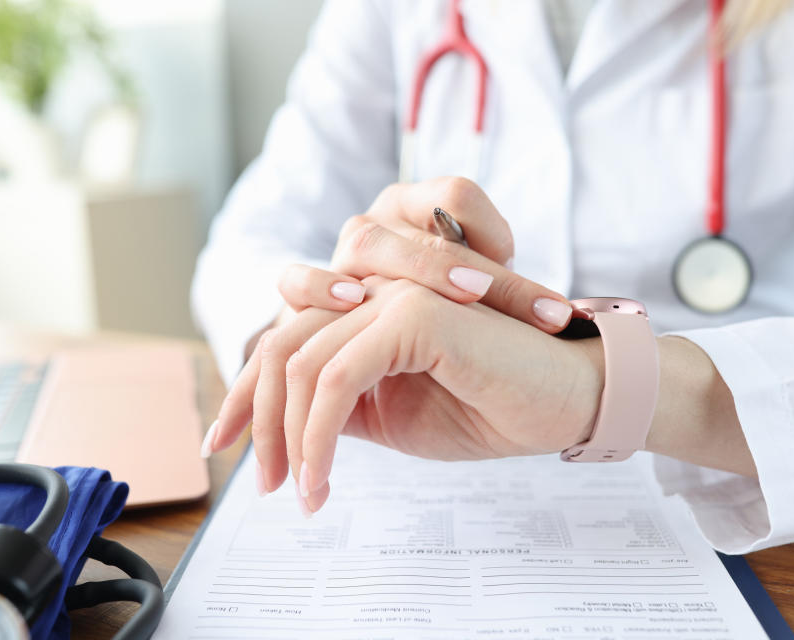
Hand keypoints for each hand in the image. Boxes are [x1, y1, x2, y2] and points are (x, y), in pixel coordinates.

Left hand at [209, 277, 604, 515]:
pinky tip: (323, 480)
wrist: (568, 401)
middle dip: (255, 418)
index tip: (225, 445)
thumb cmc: (491, 403)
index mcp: (367, 307)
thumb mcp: (395, 411)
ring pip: (298, 360)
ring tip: (303, 491)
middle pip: (279, 344)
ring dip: (289, 437)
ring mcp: (395, 293)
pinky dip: (318, 434)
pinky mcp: (417, 313)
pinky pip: (336, 376)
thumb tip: (285, 422)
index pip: (285, 338)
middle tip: (266, 482)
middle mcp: (374, 288)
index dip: (246, 393)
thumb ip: (343, 401)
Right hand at [276, 177, 590, 331]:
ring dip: (378, 274)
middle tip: (483, 296)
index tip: (513, 273)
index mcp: (424, 210)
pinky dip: (317, 289)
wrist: (394, 354)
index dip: (485, 230)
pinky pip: (297, 283)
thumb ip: (505, 299)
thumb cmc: (450, 327)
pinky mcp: (305, 297)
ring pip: (359, 244)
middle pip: (406, 229)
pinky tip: (351, 304)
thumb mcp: (484, 306)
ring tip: (390, 297)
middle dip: (446, 267)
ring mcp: (340, 257)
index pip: (455, 196)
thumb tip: (572, 319)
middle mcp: (380, 225)